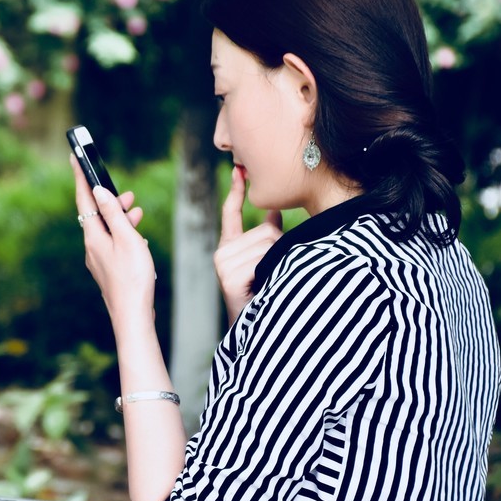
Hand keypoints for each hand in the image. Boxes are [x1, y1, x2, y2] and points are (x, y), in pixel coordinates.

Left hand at [71, 155, 152, 331]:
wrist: (132, 315)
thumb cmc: (133, 277)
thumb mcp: (127, 238)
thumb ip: (113, 212)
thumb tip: (97, 190)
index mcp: (93, 237)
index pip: (83, 200)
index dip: (80, 177)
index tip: (75, 157)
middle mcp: (91, 247)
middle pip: (95, 215)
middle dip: (108, 199)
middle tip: (126, 191)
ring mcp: (98, 260)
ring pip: (106, 230)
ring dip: (120, 217)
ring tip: (137, 210)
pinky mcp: (108, 270)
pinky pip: (112, 243)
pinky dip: (123, 233)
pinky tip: (137, 236)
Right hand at [214, 166, 281, 325]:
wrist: (258, 331)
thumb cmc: (266, 296)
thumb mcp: (268, 262)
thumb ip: (268, 235)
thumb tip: (276, 211)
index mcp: (229, 249)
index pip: (232, 213)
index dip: (236, 190)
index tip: (239, 169)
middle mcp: (222, 254)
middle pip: (264, 231)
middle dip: (278, 247)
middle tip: (273, 274)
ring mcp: (223, 264)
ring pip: (267, 244)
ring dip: (278, 262)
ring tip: (270, 283)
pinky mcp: (228, 276)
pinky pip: (262, 260)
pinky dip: (271, 272)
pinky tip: (263, 286)